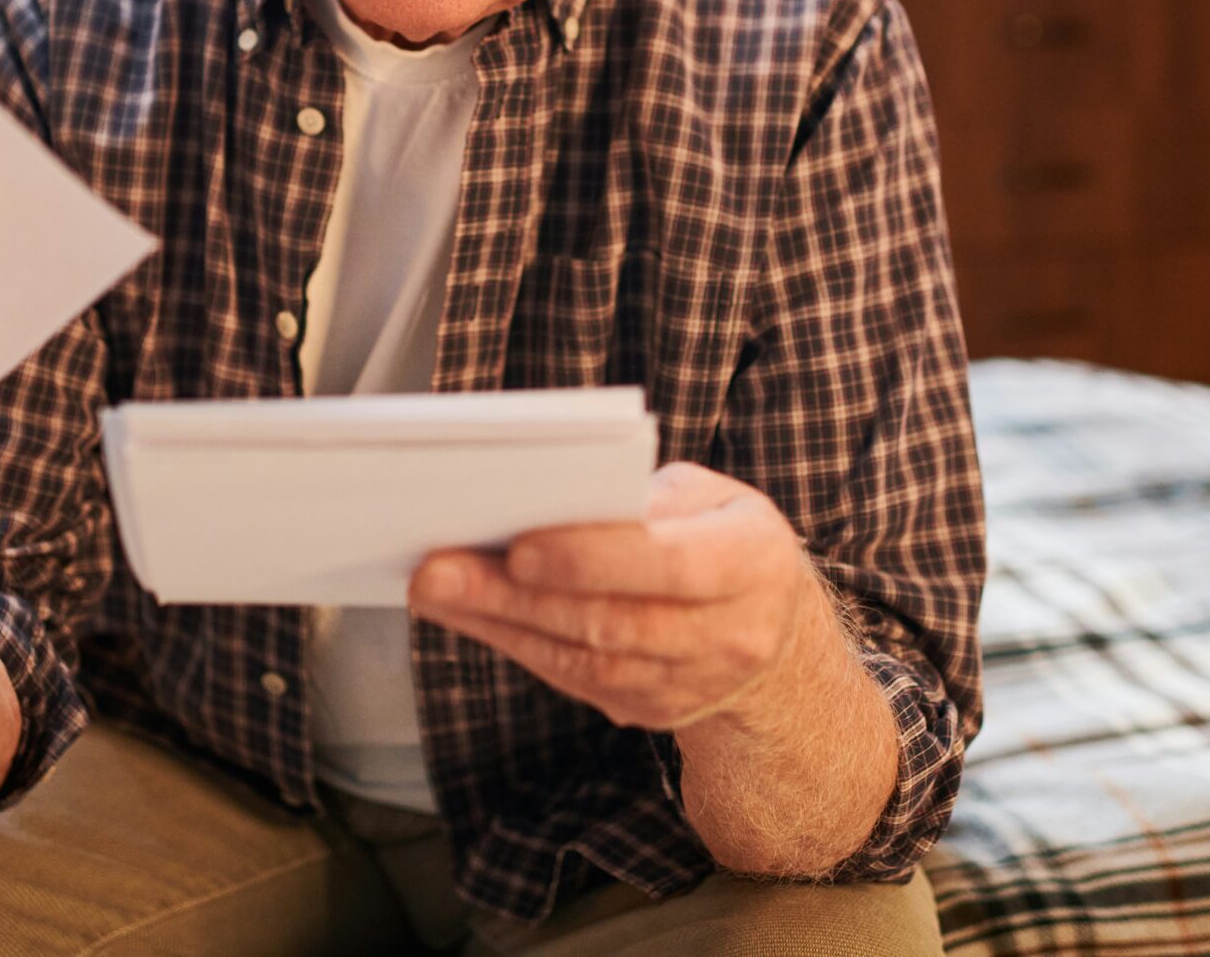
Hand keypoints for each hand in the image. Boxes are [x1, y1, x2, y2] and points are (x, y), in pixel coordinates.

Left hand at [406, 461, 841, 733]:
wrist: (775, 632)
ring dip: (500, 624)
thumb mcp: (709, 498)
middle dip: (515, 597)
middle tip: (438, 569)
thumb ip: (644, 500)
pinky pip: (575, 681)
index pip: (668, 566)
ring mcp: (692, 686)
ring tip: (435, 589)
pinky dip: (516, 645)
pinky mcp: (653, 712)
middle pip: (610, 622)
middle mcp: (730, 636)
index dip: (592, 559)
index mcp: (752, 563)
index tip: (520, 547)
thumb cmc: (723, 538)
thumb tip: (545, 501)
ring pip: (583, 661)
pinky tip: (468, 614)